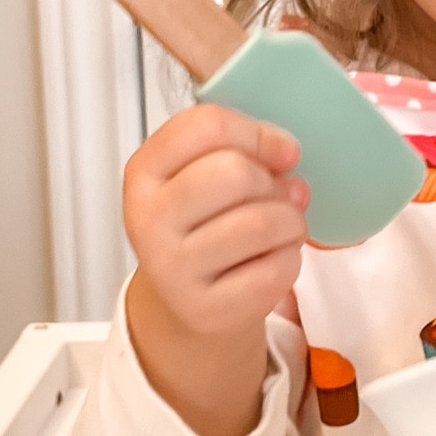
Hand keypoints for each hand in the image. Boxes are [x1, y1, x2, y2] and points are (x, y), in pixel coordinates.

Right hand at [122, 105, 308, 435]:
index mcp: (145, 172)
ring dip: (290, 220)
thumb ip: (238, 148)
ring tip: (280, 227)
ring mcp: (173, 269)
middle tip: (274, 196)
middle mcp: (149, 220)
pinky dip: (290, 258)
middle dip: (272, 181)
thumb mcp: (202, 173)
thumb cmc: (204, 225)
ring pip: (263, 222)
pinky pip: (275, 269)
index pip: (206, 125)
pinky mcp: (206, 309)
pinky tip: (272, 259)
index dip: (258, 133)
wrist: (189, 301)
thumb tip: (285, 153)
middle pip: (235, 171)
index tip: (281, 150)